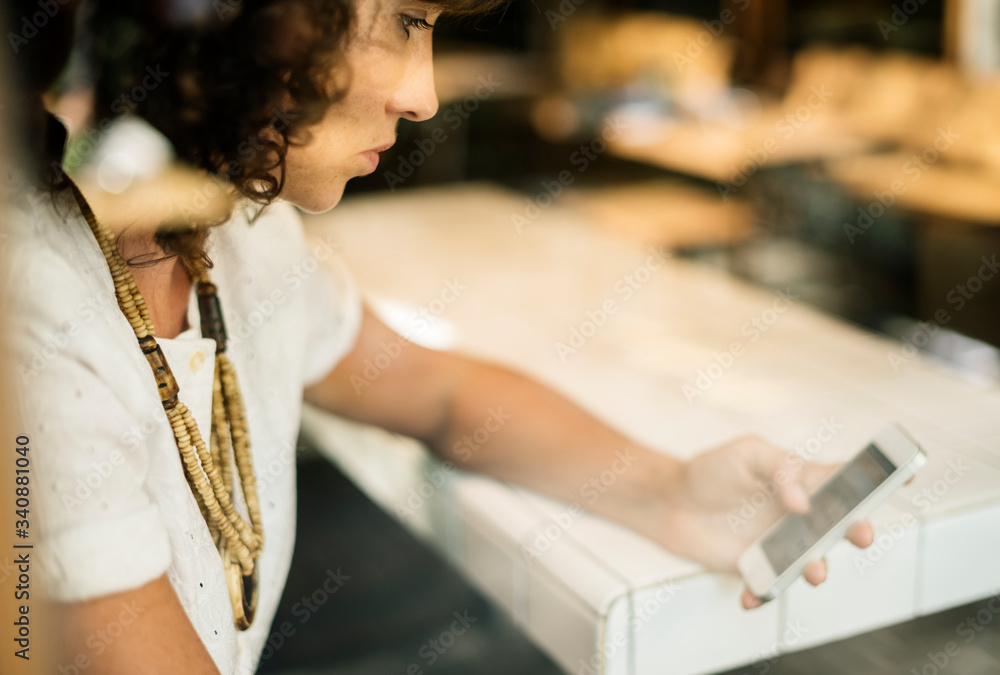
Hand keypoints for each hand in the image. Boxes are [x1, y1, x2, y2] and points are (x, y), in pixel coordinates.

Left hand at [654, 435, 873, 608]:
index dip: (878, 477)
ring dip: (817, 569)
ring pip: (813, 561)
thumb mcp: (747, 453)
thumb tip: (802, 501)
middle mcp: (801, 515)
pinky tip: (753, 592)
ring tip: (812, 571)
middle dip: (857, 531)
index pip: (847, 478)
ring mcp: (783, 543)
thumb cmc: (711, 472)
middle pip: (840, 526)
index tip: (905, 474)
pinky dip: (765, 593)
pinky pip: (772, 585)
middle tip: (860, 533)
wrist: (672, 502)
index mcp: (803, 481)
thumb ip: (780, 469)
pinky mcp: (760, 567)